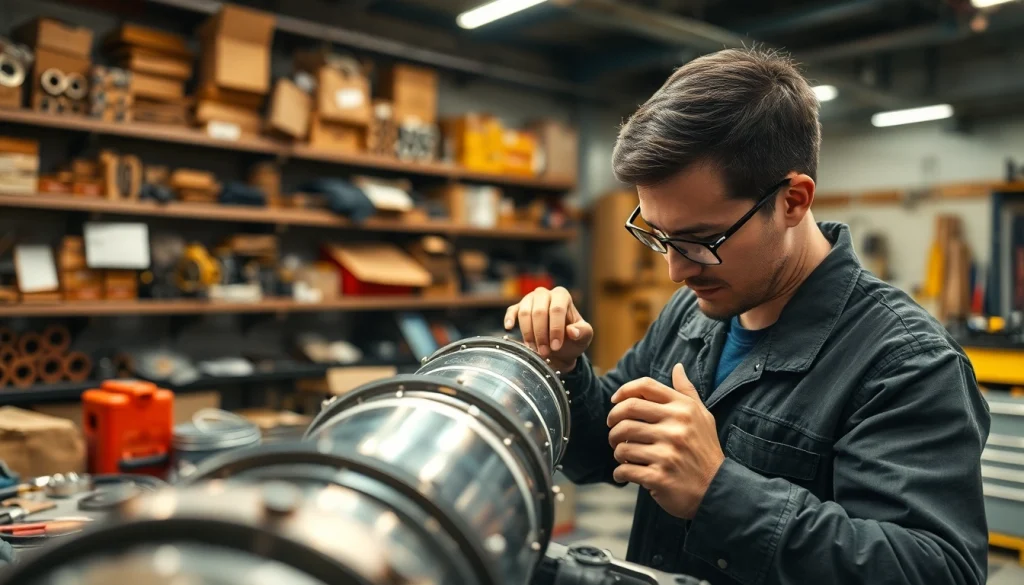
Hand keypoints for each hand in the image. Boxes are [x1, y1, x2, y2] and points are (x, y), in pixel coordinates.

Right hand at [504, 286, 592, 371]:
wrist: (560, 347)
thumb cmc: (573, 338)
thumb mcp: (584, 336)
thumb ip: (582, 332)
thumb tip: (572, 331)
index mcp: (562, 296)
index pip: (557, 309)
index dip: (555, 329)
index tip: (556, 346)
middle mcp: (545, 294)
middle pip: (539, 311)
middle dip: (541, 334)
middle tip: (544, 352)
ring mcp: (530, 299)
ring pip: (525, 313)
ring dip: (529, 334)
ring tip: (535, 349)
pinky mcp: (518, 308)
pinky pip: (512, 310)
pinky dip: (510, 319)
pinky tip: (509, 328)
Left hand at [607, 363, 723, 519]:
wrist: (717, 490)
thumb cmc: (706, 451)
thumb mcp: (703, 417)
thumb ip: (687, 392)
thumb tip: (678, 367)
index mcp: (683, 409)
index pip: (645, 387)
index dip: (623, 391)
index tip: (614, 402)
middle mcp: (676, 427)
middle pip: (626, 413)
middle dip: (613, 423)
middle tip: (614, 433)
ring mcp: (667, 452)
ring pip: (622, 443)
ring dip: (617, 450)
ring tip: (623, 454)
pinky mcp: (659, 476)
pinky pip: (624, 469)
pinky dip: (619, 472)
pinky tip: (624, 474)